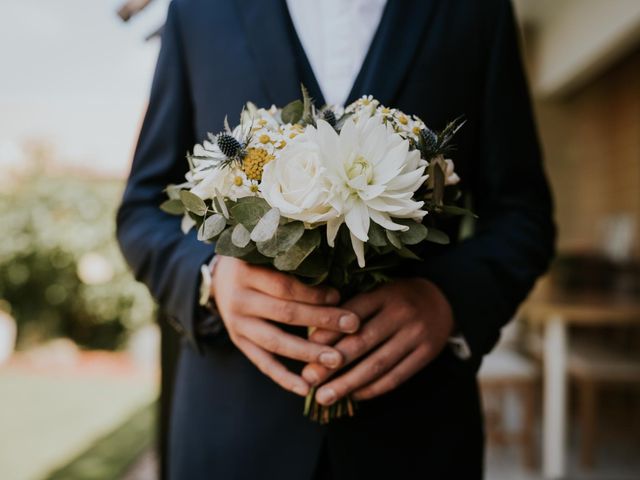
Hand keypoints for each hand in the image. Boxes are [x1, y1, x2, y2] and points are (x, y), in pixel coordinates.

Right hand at [210, 256, 360, 396]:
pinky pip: (262, 363)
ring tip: (337, 360)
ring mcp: (236, 323)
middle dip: (322, 320)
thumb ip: (293, 264)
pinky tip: (306, 388)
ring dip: (308, 352)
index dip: (314, 293)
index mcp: (247, 271)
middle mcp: (239, 298)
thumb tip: (338, 277)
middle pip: (285, 312)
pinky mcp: (238, 341)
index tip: (340, 297)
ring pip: (276, 341)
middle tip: (353, 325)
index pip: (285, 286)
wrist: (220, 277)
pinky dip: (284, 378)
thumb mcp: (266, 254)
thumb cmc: (256, 261)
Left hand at [301, 278, 453, 404]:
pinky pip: (396, 376)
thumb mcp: (378, 293)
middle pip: (362, 342)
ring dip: (348, 383)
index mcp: (385, 294)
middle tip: (308, 379)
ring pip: (377, 364)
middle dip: (332, 364)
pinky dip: (373, 389)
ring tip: (324, 397)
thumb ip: (351, 310)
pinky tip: (354, 396)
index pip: (351, 314)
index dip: (328, 333)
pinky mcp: (427, 354)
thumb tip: (314, 336)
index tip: (306, 348)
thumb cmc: (398, 297)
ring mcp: (416, 335)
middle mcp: (401, 313)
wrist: (443, 299)